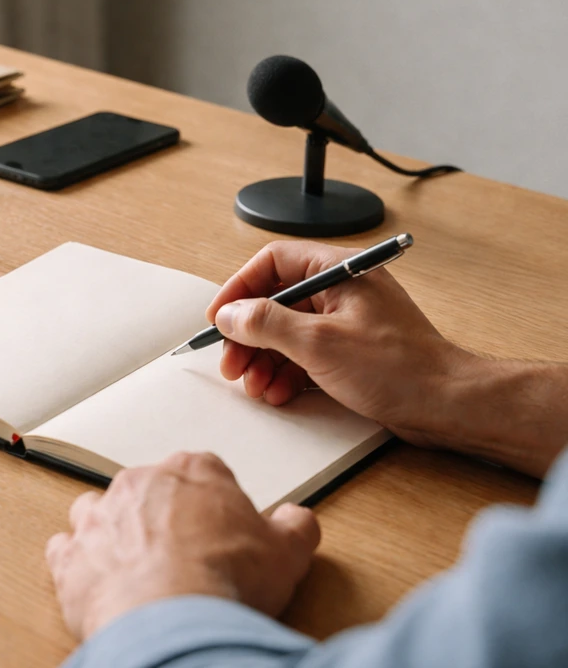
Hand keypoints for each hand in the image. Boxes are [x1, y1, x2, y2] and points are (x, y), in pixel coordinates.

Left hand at [45, 452, 319, 640]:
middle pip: (150, 488)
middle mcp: (139, 482)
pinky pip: (66, 549)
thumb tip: (297, 519)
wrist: (171, 621)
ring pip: (100, 510)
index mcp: (192, 471)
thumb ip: (295, 528)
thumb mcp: (287, 553)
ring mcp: (99, 517)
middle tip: (185, 554)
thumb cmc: (225, 581)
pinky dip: (79, 562)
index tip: (223, 532)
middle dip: (163, 514)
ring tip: (136, 564)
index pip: (205, 472)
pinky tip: (98, 580)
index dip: (215, 504)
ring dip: (113, 531)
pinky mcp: (70, 557)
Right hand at [205, 240, 472, 447]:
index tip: (220, 318)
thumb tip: (231, 315)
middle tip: (231, 363)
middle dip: (248, 335)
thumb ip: (267, 323)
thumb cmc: (399, 369)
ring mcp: (345, 320)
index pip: (273, 262)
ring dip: (263, 358)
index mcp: (339, 270)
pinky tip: (277, 393)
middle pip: (275, 300)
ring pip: (286, 330)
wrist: (446, 405)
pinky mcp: (349, 349)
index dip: (240, 289)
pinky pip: (303, 353)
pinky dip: (285, 372)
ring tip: (253, 386)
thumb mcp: (319, 344)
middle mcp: (341, 289)